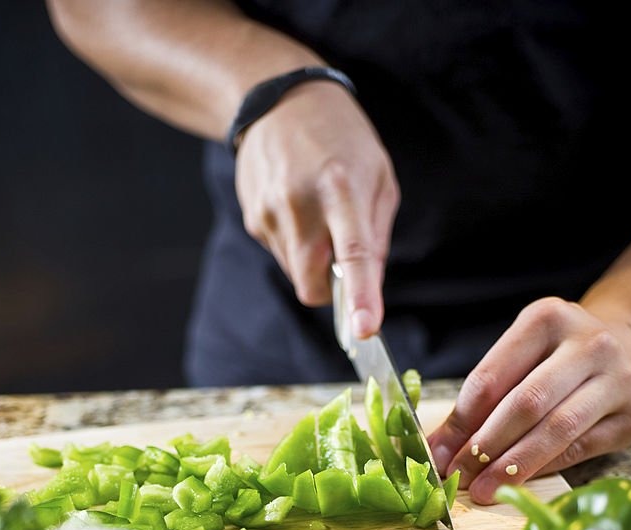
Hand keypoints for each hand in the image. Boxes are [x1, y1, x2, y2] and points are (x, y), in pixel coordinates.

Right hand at [235, 80, 399, 337]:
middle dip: (330, 290)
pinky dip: (294, 245)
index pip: (353, 254)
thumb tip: (371, 290)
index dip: (360, 296)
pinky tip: (296, 207)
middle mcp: (300, 204)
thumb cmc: (341, 139)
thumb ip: (376, 236)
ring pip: (296, 274)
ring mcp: (270, 213)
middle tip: (342, 261)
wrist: (278, 99)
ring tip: (317, 215)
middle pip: (312, 286)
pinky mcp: (252, 219)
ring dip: (312, 262)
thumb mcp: (378, 176)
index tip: (365, 328)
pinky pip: (280, 255)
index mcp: (342, 188)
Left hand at [428, 297, 630, 503]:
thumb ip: (480, 400)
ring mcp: (618, 379)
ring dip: (514, 465)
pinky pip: (580, 449)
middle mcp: (589, 344)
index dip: (461, 422)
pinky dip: (544, 468)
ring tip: (485, 489)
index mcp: (547, 319)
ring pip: (557, 429)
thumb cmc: (558, 357)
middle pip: (526, 403)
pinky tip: (520, 483)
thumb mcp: (518, 359)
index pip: (491, 378)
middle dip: (485, 447)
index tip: (438, 455)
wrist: (629, 349)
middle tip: (459, 477)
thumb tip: (439, 449)